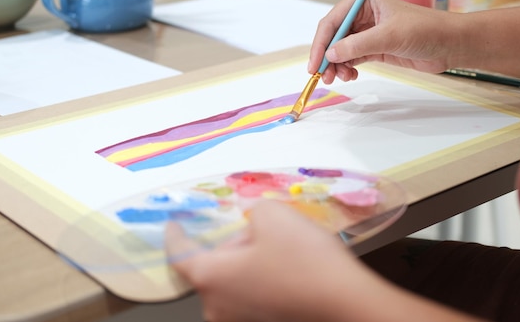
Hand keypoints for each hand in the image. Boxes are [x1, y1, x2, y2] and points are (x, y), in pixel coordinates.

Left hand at [167, 201, 371, 321]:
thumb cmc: (305, 262)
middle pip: (214, 267)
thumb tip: (251, 224)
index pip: (180, 255)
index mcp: (211, 278)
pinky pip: (251, 296)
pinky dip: (262, 279)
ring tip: (282, 249)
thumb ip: (251, 211)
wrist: (346, 303)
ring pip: (234, 282)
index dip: (175, 235)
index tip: (174, 223)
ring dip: (249, 262)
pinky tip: (289, 268)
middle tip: (258, 229)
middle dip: (233, 245)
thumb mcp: (273, 215)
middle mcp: (218, 307)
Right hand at [308, 0, 458, 83]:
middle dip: (327, 56)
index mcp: (364, 1)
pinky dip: (347, 67)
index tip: (315, 62)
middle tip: (324, 75)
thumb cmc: (426, 29)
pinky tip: (350, 75)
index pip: (333, 21)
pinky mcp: (375, 48)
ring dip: (337, 65)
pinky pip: (353, 58)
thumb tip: (331, 55)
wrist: (451, 44)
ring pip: (342, 49)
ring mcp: (369, 32)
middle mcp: (363, 15)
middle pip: (334, 36)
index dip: (321, 42)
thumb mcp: (389, 36)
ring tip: (340, 78)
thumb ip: (358, 45)